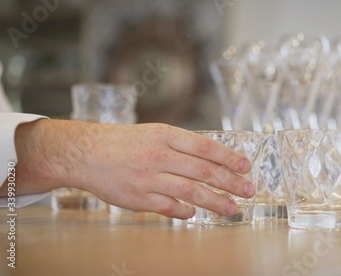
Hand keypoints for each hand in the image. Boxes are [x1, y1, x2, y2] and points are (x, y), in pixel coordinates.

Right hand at [9, 119, 254, 218]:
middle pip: (204, 171)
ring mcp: (149, 178)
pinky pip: (170, 208)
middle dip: (230, 183)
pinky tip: (195, 214)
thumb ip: (183, 145)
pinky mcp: (139, 198)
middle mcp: (160, 156)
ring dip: (215, 202)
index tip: (246, 167)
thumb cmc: (126, 142)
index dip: (229, 157)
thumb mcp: (155, 133)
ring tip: (232, 208)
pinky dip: (185, 211)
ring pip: (191, 192)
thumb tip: (215, 158)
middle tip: (248, 191)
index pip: (206, 147)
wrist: (86, 153)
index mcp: (166, 135)